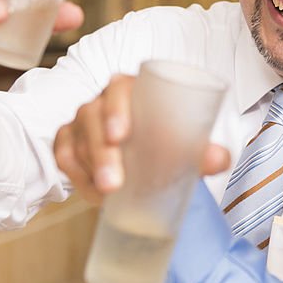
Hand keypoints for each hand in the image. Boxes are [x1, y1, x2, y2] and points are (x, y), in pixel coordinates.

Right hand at [54, 75, 230, 203]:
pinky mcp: (69, 141)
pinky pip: (64, 157)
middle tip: (114, 183)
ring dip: (90, 169)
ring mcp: (83, 121)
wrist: (149, 154)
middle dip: (101, 152)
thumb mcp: (184, 143)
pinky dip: (76, 176)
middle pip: (93, 117)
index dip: (116, 109)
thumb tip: (218, 159)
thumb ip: (203, 151)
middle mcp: (103, 101)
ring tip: (107, 194)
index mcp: (133, 90)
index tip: (120, 136)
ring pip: (77, 140)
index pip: (119, 88)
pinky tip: (94, 193)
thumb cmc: (165, 140)